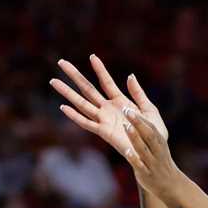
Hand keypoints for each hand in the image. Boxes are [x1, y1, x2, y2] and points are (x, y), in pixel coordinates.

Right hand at [52, 55, 166, 158]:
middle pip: (88, 89)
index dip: (100, 70)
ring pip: (82, 103)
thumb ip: (138, 93)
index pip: (106, 82)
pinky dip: (75, 116)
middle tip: (61, 62)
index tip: (92, 56)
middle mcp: (108, 109)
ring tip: (53, 81)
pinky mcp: (104, 132)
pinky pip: (86, 123)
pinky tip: (64, 107)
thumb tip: (130, 76)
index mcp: (120, 102)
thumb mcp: (149, 109)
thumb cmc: (153, 132)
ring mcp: (104, 120)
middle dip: (75, 76)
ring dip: (68, 93)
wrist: (152, 151)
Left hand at [118, 106, 183, 197]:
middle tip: (126, 110)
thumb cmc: (160, 162)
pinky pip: (140, 165)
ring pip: (144, 149)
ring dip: (135, 137)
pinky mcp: (146, 174)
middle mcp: (157, 151)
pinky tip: (127, 151)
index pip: (151, 128)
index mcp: (160, 143)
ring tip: (126, 126)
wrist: (171, 185)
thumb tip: (137, 115)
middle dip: (138, 123)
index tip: (128, 107)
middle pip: (148, 135)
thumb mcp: (158, 146)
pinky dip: (134, 158)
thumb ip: (149, 132)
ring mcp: (152, 163)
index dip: (140, 118)